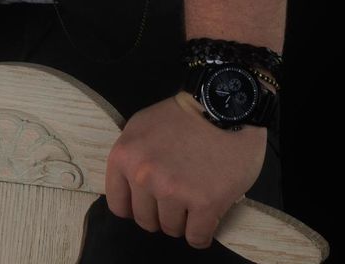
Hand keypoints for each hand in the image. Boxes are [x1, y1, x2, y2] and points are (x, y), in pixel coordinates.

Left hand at [104, 90, 267, 247]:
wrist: (225, 106)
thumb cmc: (184, 116)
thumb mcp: (143, 127)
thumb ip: (132, 157)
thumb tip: (130, 189)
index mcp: (125, 155)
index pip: (118, 204)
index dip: (136, 205)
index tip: (150, 201)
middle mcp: (144, 175)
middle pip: (146, 220)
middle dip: (161, 212)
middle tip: (177, 195)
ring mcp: (173, 190)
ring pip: (172, 229)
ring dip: (184, 219)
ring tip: (195, 196)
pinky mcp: (204, 203)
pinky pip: (197, 238)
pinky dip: (202, 232)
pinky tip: (208, 215)